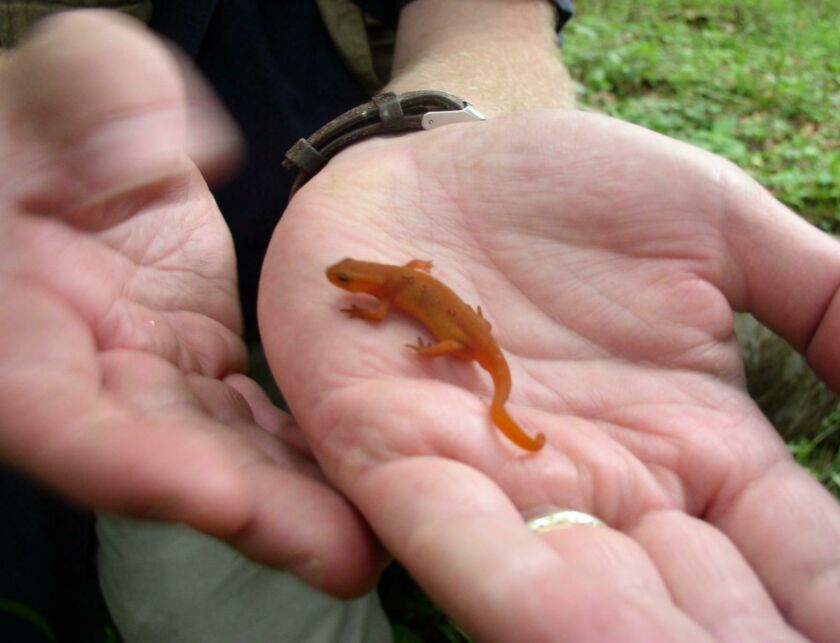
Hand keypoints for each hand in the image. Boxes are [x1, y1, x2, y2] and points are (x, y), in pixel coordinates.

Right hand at [0, 11, 381, 595]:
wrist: (92, 142)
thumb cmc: (65, 109)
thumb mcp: (68, 77)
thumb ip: (91, 98)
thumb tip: (139, 154)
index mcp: (17, 309)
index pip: (53, 412)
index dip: (126, 463)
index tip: (216, 498)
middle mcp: (82, 366)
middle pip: (158, 461)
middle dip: (251, 511)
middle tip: (345, 554)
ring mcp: (148, 374)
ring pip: (218, 453)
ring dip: (294, 503)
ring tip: (378, 540)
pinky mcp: (199, 366)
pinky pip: (253, 421)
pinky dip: (304, 454)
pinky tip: (367, 475)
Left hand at [260, 110, 839, 640]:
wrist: (439, 166)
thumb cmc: (570, 195)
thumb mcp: (717, 228)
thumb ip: (826, 296)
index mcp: (697, 448)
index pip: (797, 556)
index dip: (837, 601)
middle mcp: (606, 487)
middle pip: (689, 608)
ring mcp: (500, 481)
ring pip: (574, 600)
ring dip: (633, 640)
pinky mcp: (395, 455)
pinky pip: (455, 535)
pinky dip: (513, 590)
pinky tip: (569, 633)